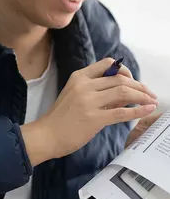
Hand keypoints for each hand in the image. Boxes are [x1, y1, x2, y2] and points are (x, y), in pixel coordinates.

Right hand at [21, 58, 157, 165]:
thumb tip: (121, 91)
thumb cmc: (61, 117)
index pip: (107, 64)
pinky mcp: (94, 118)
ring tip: (151, 101)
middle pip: (120, 78)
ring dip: (142, 96)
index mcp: (79, 77)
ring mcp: (89, 101)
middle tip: (149, 94)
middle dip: (139, 85)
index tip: (133, 80)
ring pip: (123, 91)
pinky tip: (147, 110)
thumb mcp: (74, 95)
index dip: (125, 70)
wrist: (47, 134)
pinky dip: (138, 110)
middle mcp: (84, 85)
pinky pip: (122, 112)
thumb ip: (96, 91)